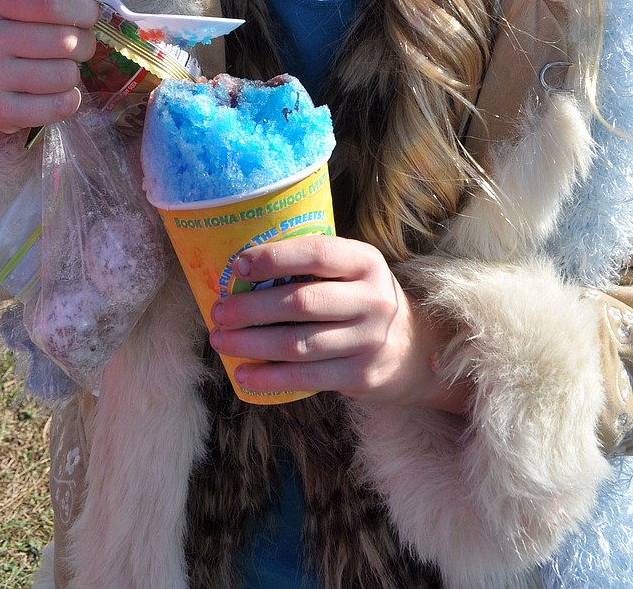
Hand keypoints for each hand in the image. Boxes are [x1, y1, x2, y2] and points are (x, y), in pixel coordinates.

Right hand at [0, 0, 97, 165]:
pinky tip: (52, 91)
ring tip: (57, 65)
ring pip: (65, 74)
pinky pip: (60, 106)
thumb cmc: (15, 23)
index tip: (88, 14)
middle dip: (84, 41)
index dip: (83, 8)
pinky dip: (68, 99)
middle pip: (64, 40)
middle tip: (75, 43)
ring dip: (73, 71)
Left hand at [208, 234, 469, 413]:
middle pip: (300, 303)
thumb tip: (243, 268)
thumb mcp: (352, 272)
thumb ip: (312, 267)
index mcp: (365, 262)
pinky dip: (270, 378)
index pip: (316, 254)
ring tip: (221, 341)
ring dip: (252, 344)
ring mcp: (368, 340)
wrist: (413, 348)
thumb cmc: (361, 300)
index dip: (275, 258)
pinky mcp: (360, 375)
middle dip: (251, 308)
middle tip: (218, 311)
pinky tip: (244, 374)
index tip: (238, 265)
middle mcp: (371, 299)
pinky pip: (306, 378)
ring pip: (298, 343)